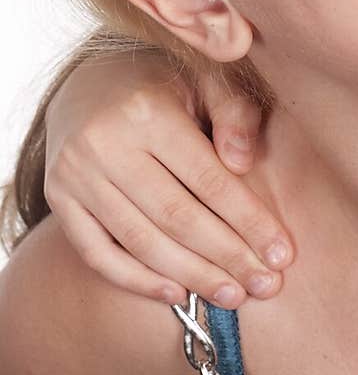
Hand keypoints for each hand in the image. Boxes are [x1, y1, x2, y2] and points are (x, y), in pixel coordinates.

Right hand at [44, 49, 294, 304]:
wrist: (87, 82)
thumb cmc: (164, 84)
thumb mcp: (205, 79)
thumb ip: (233, 112)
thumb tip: (245, 162)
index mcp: (147, 110)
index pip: (208, 179)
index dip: (249, 221)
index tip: (282, 253)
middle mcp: (105, 144)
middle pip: (176, 216)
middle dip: (227, 256)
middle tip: (266, 285)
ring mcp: (75, 175)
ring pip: (140, 241)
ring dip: (191, 275)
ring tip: (233, 295)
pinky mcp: (58, 200)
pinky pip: (97, 254)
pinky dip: (137, 280)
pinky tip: (177, 293)